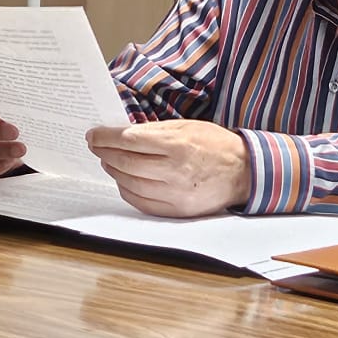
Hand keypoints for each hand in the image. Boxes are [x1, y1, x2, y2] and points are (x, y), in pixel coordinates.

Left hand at [86, 120, 248, 217]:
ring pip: (129, 184)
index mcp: (177, 145)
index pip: (129, 140)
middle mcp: (174, 171)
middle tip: (96, 147)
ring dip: (113, 171)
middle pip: (125, 163)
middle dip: (105, 153)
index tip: (93, 135)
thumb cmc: (214, 145)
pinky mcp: (176, 211)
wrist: (243, 172)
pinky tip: (124, 180)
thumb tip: (121, 134)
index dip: (105, 138)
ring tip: (109, 161)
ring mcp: (175, 194)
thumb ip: (154, 131)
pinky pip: (140, 202)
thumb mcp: (186, 127)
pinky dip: (127, 190)